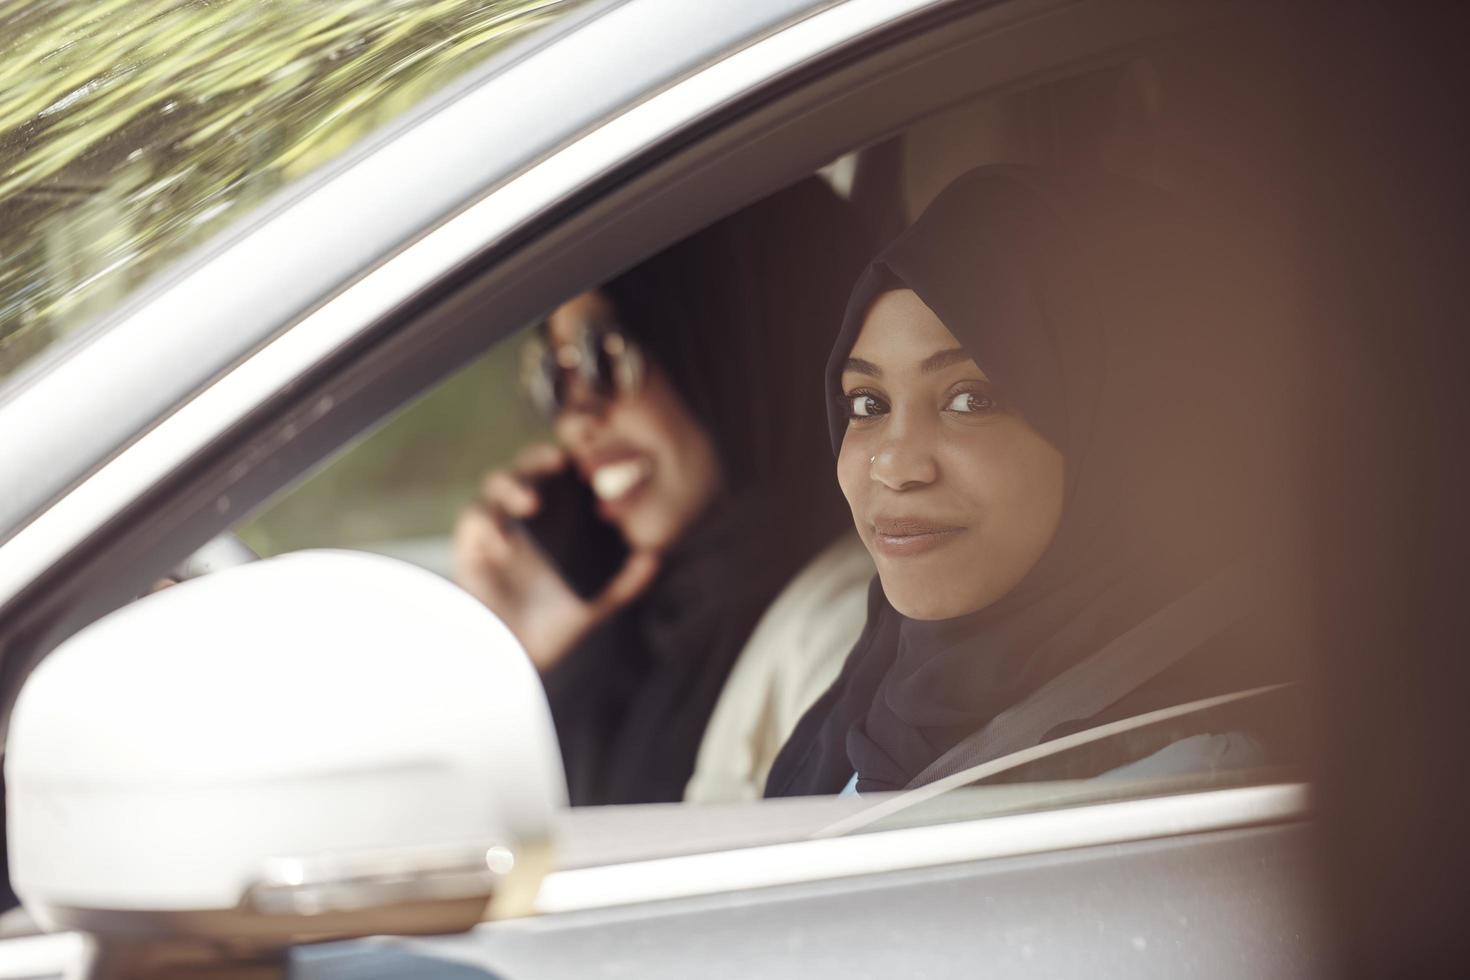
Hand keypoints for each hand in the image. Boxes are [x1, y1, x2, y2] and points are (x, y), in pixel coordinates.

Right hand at [451, 444, 658, 671]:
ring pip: (495, 487)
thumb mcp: (593, 605)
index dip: (569, 458)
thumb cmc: (550, 628)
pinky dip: (487, 524)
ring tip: (531, 503)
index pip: (558, 477)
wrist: (512, 662)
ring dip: (512, 487)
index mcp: (552, 523)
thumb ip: (623, 582)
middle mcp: (521, 519)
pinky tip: (504, 543)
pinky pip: (472, 521)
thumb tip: (655, 557)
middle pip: (526, 470)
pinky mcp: (469, 548)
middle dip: (539, 459)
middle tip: (559, 460)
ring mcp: (494, 529)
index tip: (589, 453)